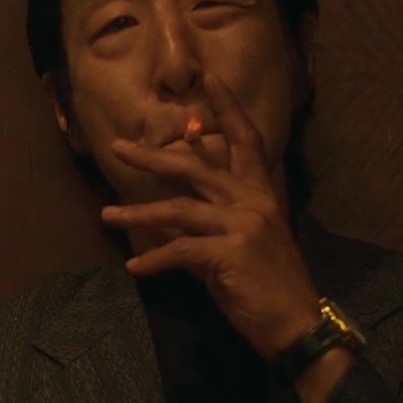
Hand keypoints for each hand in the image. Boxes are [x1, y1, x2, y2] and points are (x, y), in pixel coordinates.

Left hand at [101, 76, 323, 359]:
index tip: (208, 79)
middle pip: (197, 167)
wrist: (296, 323)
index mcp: (262, 195)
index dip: (227, 108)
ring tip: (107, 215)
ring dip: (138, 213)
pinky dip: (154, 259)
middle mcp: (253, 202)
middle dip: (154, 157)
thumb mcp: (240, 245)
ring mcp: (243, 225)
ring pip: (179, 209)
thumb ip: (209, 222)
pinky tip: (134, 267)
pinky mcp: (230, 253)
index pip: (245, 140)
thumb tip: (173, 211)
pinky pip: (180, 251)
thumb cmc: (267, 286)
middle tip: (119, 146)